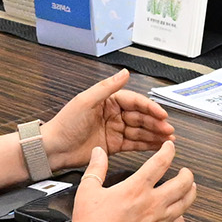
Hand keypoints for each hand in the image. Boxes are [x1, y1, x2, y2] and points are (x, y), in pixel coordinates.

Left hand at [43, 68, 171, 166]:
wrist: (53, 149)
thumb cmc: (64, 124)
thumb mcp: (85, 101)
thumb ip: (107, 87)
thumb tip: (124, 72)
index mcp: (107, 101)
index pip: (134, 102)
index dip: (150, 107)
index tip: (162, 114)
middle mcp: (113, 114)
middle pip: (140, 117)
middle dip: (156, 123)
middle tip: (168, 129)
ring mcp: (115, 130)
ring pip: (140, 131)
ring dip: (155, 134)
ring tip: (168, 139)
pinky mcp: (114, 145)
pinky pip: (135, 144)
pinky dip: (147, 145)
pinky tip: (158, 145)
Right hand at [61, 142, 196, 221]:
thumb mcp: (87, 190)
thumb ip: (96, 168)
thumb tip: (99, 150)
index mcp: (135, 188)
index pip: (160, 163)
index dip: (169, 151)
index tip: (170, 146)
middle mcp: (152, 204)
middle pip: (182, 184)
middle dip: (187, 174)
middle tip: (185, 171)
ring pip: (185, 204)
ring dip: (190, 193)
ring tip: (190, 188)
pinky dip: (182, 219)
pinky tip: (179, 216)